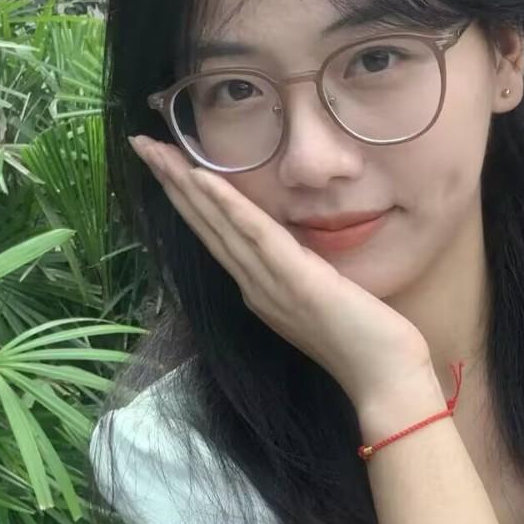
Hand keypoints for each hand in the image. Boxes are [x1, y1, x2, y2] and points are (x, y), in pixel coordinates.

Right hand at [129, 137, 433, 406]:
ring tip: (155, 150)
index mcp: (259, 288)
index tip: (162, 162)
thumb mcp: (321, 296)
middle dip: (170, 182)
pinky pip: (255, 235)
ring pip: (216, 225)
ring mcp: (269, 284)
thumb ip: (300, 273)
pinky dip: (225, 206)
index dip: (185, 197)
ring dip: (183, 184)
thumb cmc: (364, 342)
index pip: (214, 234)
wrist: (383, 379)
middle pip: (203, 224)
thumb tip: (293, 250)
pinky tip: (202, 178)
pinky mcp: (295, 280)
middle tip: (140, 144)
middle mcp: (254, 285)